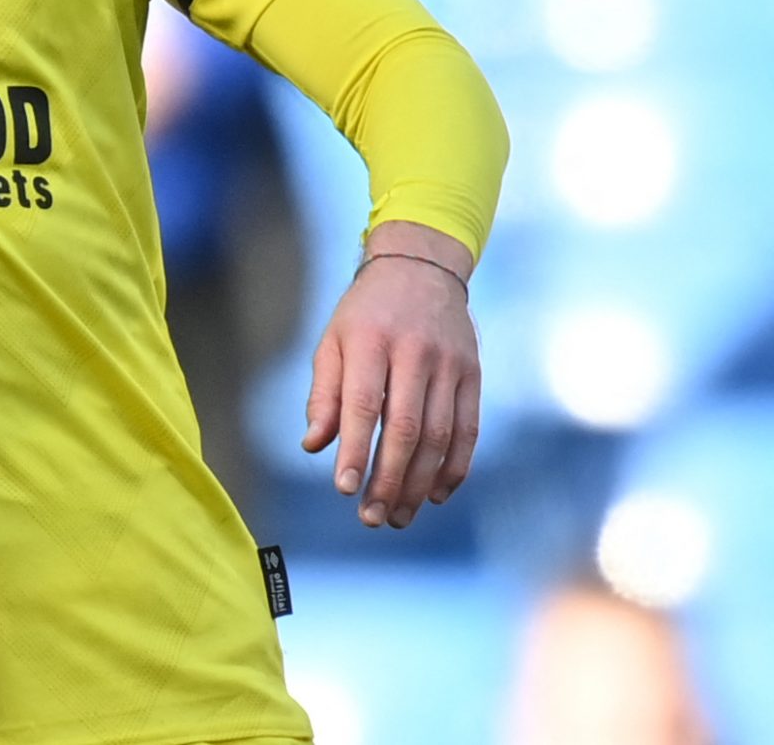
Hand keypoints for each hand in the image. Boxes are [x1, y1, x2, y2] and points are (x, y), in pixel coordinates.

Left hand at [302, 221, 480, 529]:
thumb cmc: (366, 313)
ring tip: (398, 515)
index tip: (345, 488)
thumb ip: (325, 394)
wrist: (421, 269)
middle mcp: (414, 353)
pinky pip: (468, 430)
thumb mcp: (333, 341)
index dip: (356, 449)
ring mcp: (450, 365)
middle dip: (389, 479)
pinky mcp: (472, 375)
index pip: (364, 405)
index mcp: (371, 341)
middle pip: (407, 429)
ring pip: (440, 436)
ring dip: (420, 483)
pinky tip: (435, 494)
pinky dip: (454, 468)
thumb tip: (314, 445)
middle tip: (372, 517)